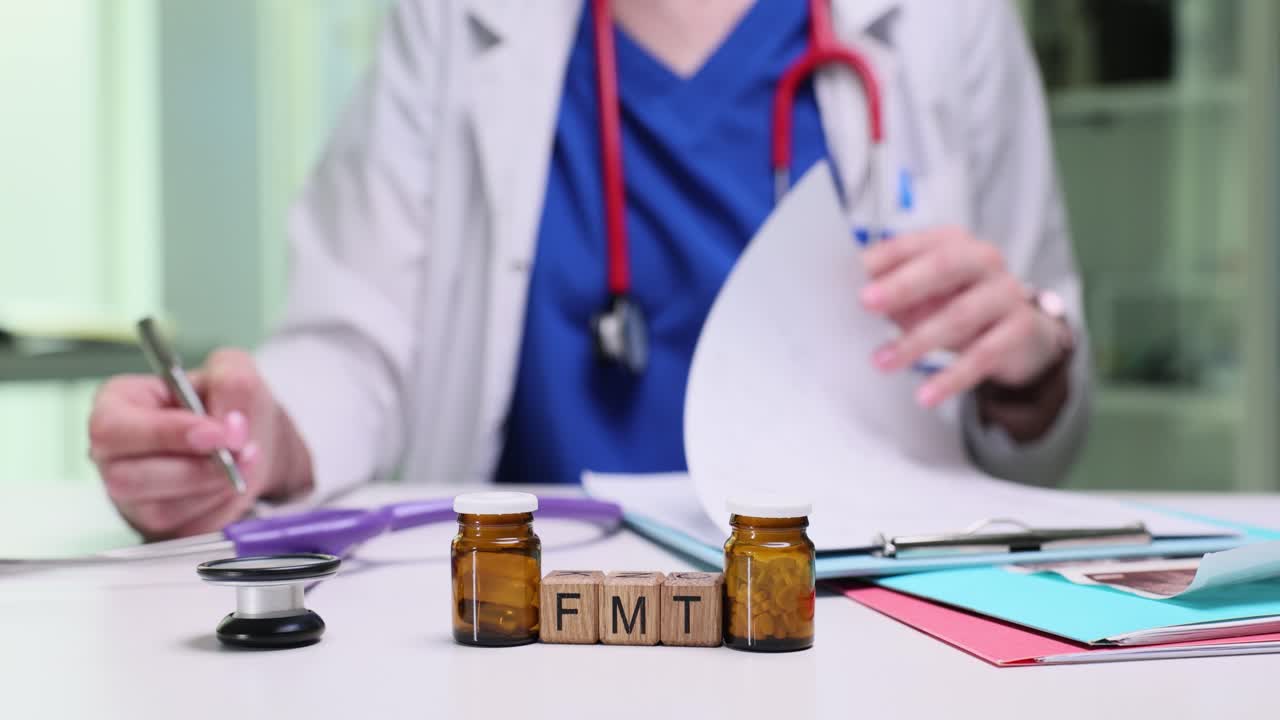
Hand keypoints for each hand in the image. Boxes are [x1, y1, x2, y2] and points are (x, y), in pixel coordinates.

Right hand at [88, 349, 312, 539]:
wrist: (249, 440)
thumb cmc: (226, 402)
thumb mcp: (232, 369)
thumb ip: (231, 382)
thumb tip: (228, 425)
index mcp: (115, 408)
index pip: (113, 428)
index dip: (165, 434)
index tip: (215, 433)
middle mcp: (114, 457)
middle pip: (128, 478)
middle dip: (195, 468)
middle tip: (238, 451)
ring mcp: (132, 499)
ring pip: (160, 511)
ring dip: (212, 488)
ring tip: (245, 462)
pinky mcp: (161, 529)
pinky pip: (187, 530)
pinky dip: (222, 509)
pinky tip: (235, 484)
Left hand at [860, 227, 1064, 407]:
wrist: (1020, 334)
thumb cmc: (958, 304)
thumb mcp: (923, 295)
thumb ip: (891, 293)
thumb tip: (849, 299)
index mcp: (951, 242)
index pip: (913, 245)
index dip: (882, 259)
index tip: (853, 274)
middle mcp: (982, 260)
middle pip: (942, 266)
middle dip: (902, 285)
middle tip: (866, 303)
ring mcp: (1005, 293)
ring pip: (958, 316)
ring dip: (916, 341)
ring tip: (883, 362)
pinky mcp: (1019, 330)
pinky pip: (982, 356)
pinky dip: (950, 378)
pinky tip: (926, 394)